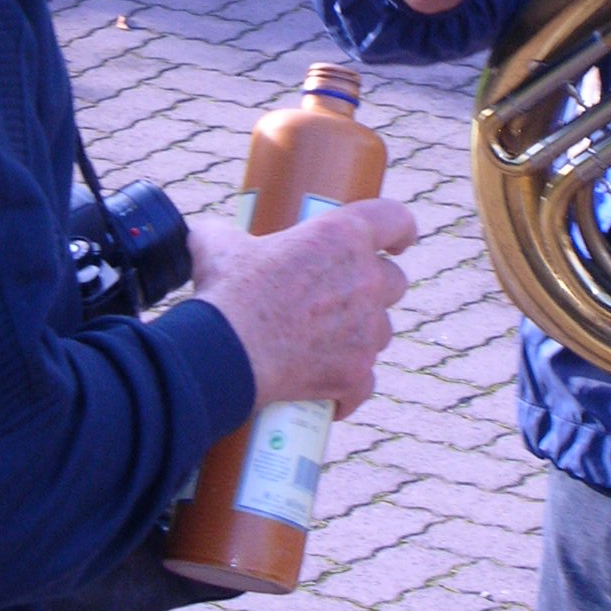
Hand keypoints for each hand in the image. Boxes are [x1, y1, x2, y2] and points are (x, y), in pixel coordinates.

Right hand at [189, 199, 415, 416]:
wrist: (226, 352)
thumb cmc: (227, 291)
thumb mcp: (219, 244)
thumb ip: (225, 234)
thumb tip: (208, 235)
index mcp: (343, 236)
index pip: (396, 220)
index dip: (401, 229)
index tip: (400, 242)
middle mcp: (366, 280)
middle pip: (395, 281)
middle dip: (376, 288)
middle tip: (343, 297)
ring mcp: (367, 331)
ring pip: (382, 331)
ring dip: (362, 335)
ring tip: (326, 342)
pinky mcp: (357, 373)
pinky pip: (366, 382)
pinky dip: (349, 388)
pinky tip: (328, 391)